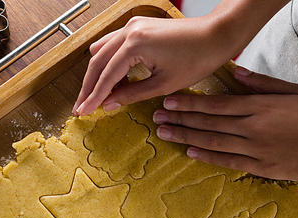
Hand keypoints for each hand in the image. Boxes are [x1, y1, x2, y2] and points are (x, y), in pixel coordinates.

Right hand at [72, 15, 236, 115]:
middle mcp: (129, 31)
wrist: (217, 35)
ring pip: (101, 51)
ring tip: (95, 96)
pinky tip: (112, 79)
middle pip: (97, 62)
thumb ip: (132, 95)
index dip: (93, 97)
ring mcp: (132, 26)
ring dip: (96, 74)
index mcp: (135, 45)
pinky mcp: (138, 27)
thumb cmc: (198, 58)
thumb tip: (109, 105)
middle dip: (88, 87)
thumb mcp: (164, 84)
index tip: (83, 112)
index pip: (106, 76)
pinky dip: (108, 62)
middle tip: (81, 107)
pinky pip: (113, 44)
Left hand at [153, 66, 297, 182]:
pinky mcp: (263, 168)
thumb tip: (234, 73)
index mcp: (260, 107)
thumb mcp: (294, 91)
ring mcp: (257, 149)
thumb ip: (262, 83)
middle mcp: (254, 128)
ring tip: (164, 133)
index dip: (190, 103)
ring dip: (186, 137)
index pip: (216, 105)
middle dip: (180, 119)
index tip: (169, 101)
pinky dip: (209, 157)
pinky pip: (230, 162)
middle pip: (209, 123)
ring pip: (214, 142)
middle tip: (156, 118)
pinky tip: (190, 152)